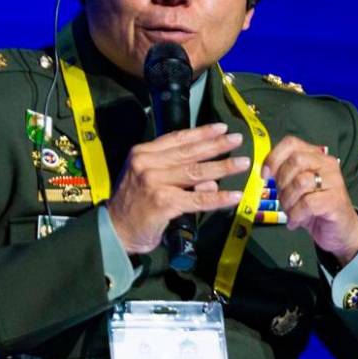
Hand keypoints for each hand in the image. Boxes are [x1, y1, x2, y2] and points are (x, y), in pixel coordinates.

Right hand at [106, 122, 249, 253]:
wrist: (115, 230)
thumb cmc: (133, 205)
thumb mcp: (147, 179)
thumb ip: (173, 173)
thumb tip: (209, 179)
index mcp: (143, 153)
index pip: (177, 139)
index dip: (200, 133)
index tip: (219, 128)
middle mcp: (147, 164)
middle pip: (189, 153)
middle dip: (216, 145)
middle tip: (237, 139)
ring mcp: (155, 182)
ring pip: (196, 173)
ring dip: (223, 167)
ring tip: (242, 163)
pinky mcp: (164, 202)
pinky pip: (197, 199)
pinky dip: (218, 198)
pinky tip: (233, 195)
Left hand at [262, 136, 357, 264]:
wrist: (340, 231)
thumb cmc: (315, 209)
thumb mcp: (296, 189)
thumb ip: (284, 176)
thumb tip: (265, 170)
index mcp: (316, 157)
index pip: (291, 143)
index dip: (273, 157)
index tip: (264, 175)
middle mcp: (327, 164)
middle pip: (295, 161)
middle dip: (282, 182)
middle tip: (283, 199)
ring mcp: (334, 181)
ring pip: (300, 182)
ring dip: (288, 201)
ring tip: (290, 213)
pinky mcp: (335, 200)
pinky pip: (307, 203)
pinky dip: (296, 215)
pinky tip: (295, 222)